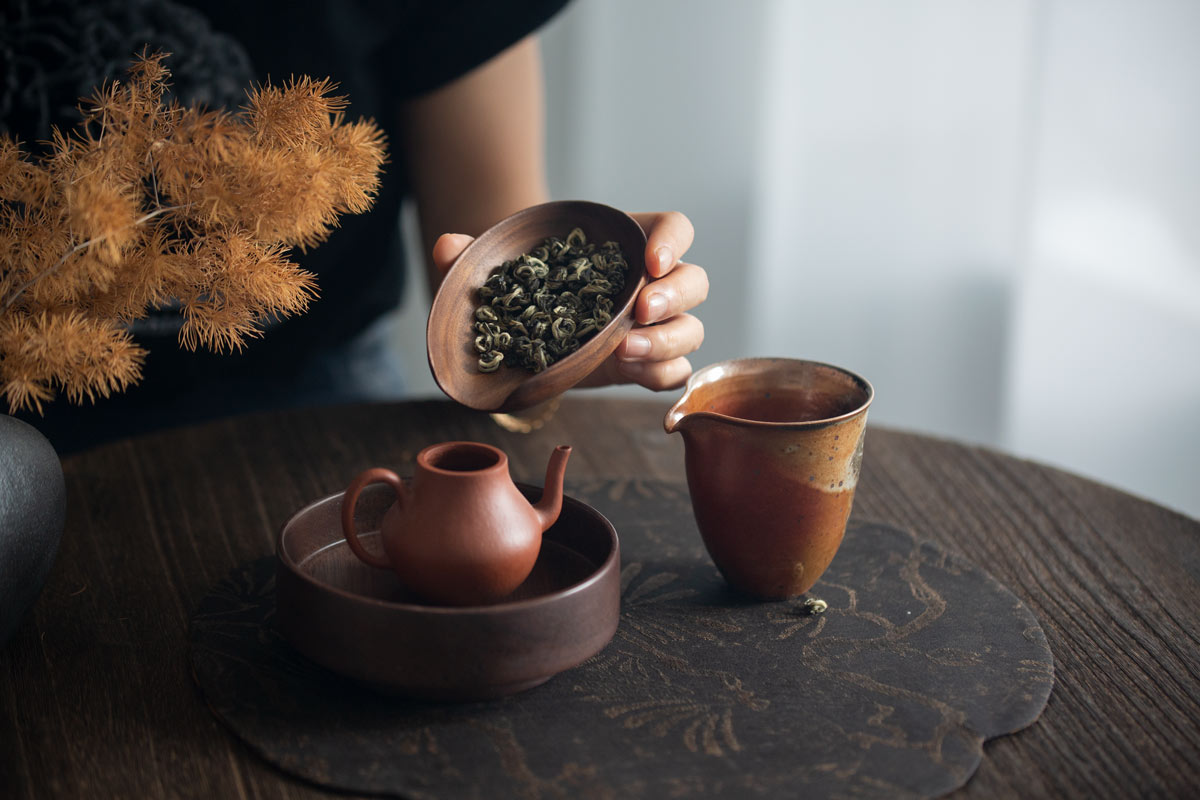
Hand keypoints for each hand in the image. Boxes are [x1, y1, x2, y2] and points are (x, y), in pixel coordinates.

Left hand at [431, 210, 707, 390]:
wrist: (529, 326)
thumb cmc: (527, 285)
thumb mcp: (502, 268)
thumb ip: (474, 256)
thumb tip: (446, 246)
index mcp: (631, 244)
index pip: (675, 229)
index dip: (673, 241)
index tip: (651, 260)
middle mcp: (653, 284)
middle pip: (693, 280)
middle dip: (674, 296)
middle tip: (638, 311)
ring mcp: (655, 327)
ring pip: (690, 329)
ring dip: (667, 341)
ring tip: (625, 352)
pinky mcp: (647, 364)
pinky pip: (676, 371)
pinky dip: (663, 374)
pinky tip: (634, 375)